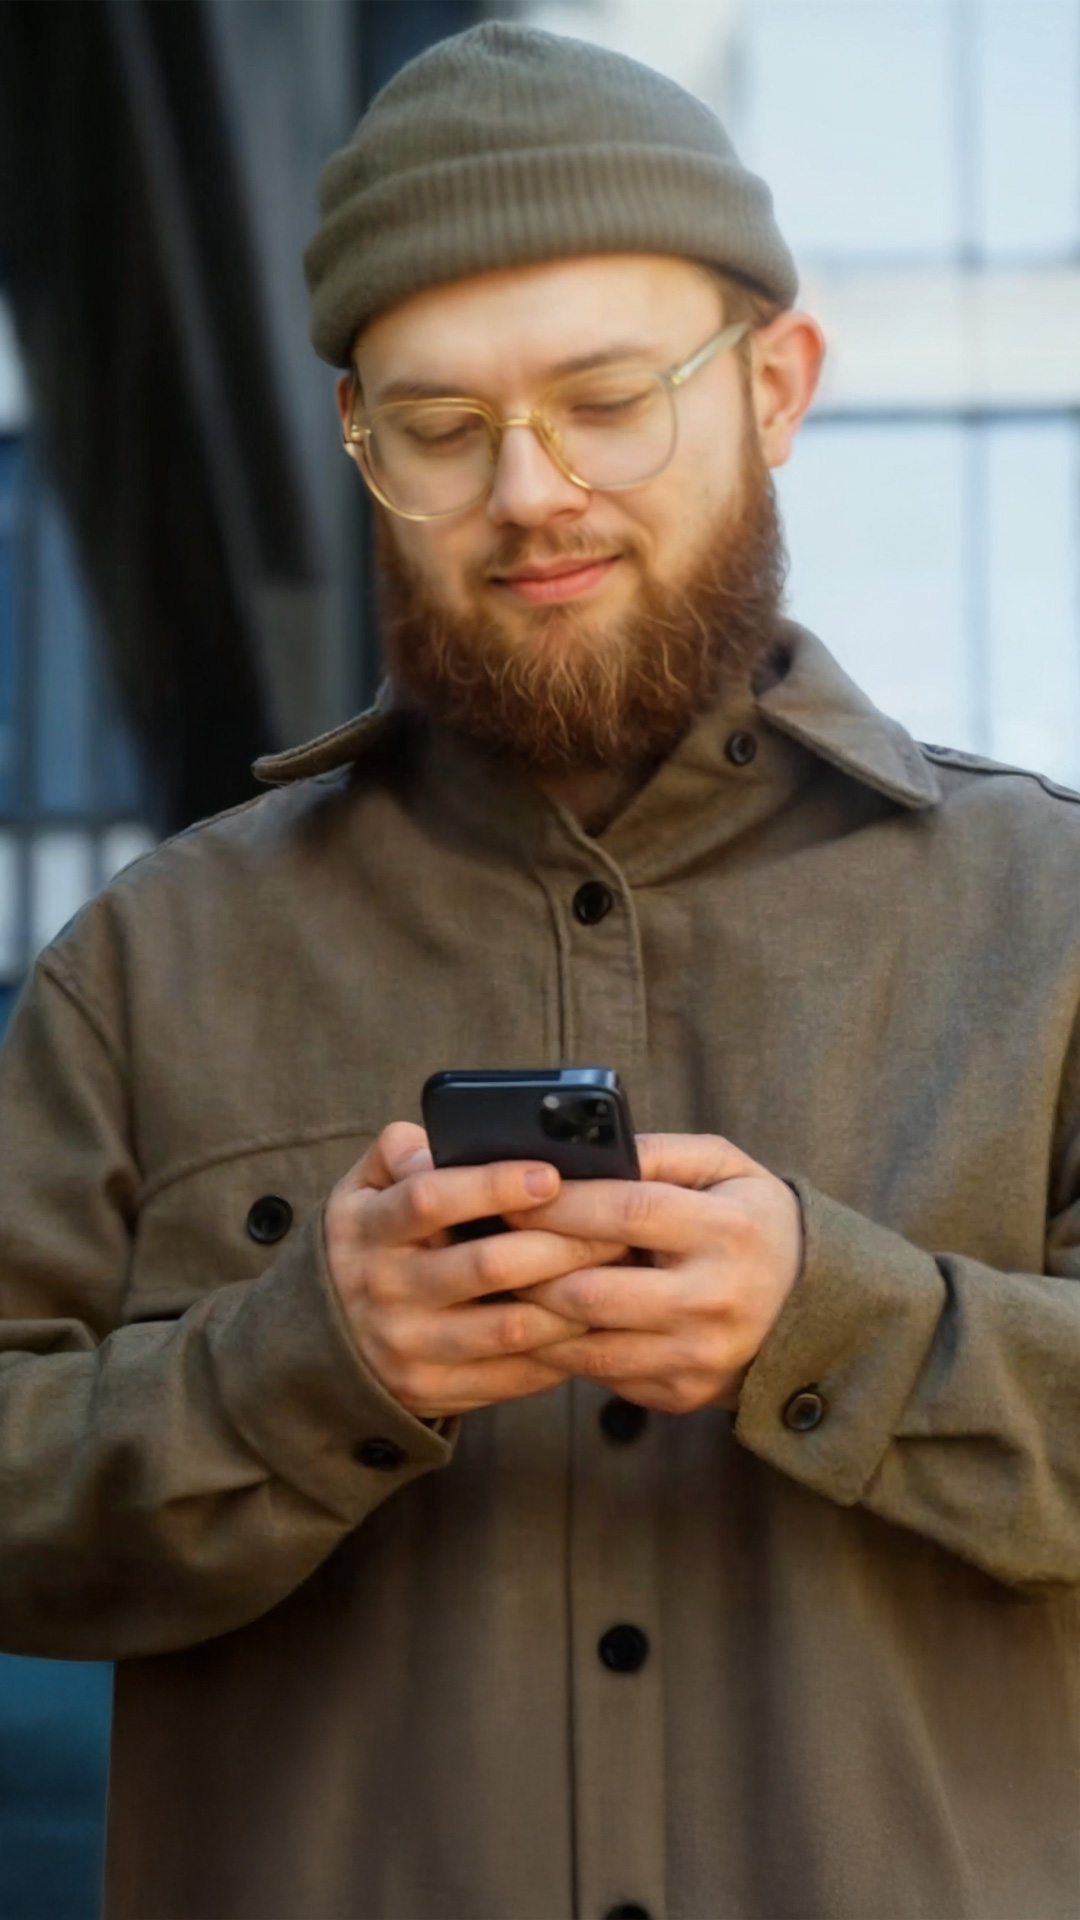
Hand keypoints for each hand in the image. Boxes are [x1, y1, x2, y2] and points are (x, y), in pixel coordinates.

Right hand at [324, 1123, 626, 1418]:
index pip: (429, 1199)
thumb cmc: (371, 1242)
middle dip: (562, 1243)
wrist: (326, 1342)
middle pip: (487, 1265)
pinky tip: (594, 1323)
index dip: (493, 1185)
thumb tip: (444, 1142)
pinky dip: (561, 1351)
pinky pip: (513, 1376)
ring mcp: (409, 1346)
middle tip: (616, 1226)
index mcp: (368, 1228)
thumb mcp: (363, 1189)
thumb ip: (400, 1152)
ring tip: (616, 1273)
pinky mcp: (434, 1391)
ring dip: (574, 1300)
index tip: (551, 1174)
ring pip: (511, 1326)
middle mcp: (385, 1289)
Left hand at [504, 1133, 802, 1413]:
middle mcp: (714, 1300)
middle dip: (531, 1268)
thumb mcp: (725, 1168)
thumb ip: (659, 1152)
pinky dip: (565, 1348)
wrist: (809, 1307)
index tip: (512, 1195)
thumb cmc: (752, 1221)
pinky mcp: (682, 1393)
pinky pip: (602, 1373)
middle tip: (493, 1246)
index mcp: (727, 1231)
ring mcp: (697, 1356)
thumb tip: (585, 1150)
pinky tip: (545, 1322)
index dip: (559, 1205)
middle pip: (592, 1291)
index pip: (624, 1214)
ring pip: (586, 1344)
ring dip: (535, 1316)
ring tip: (509, 1285)